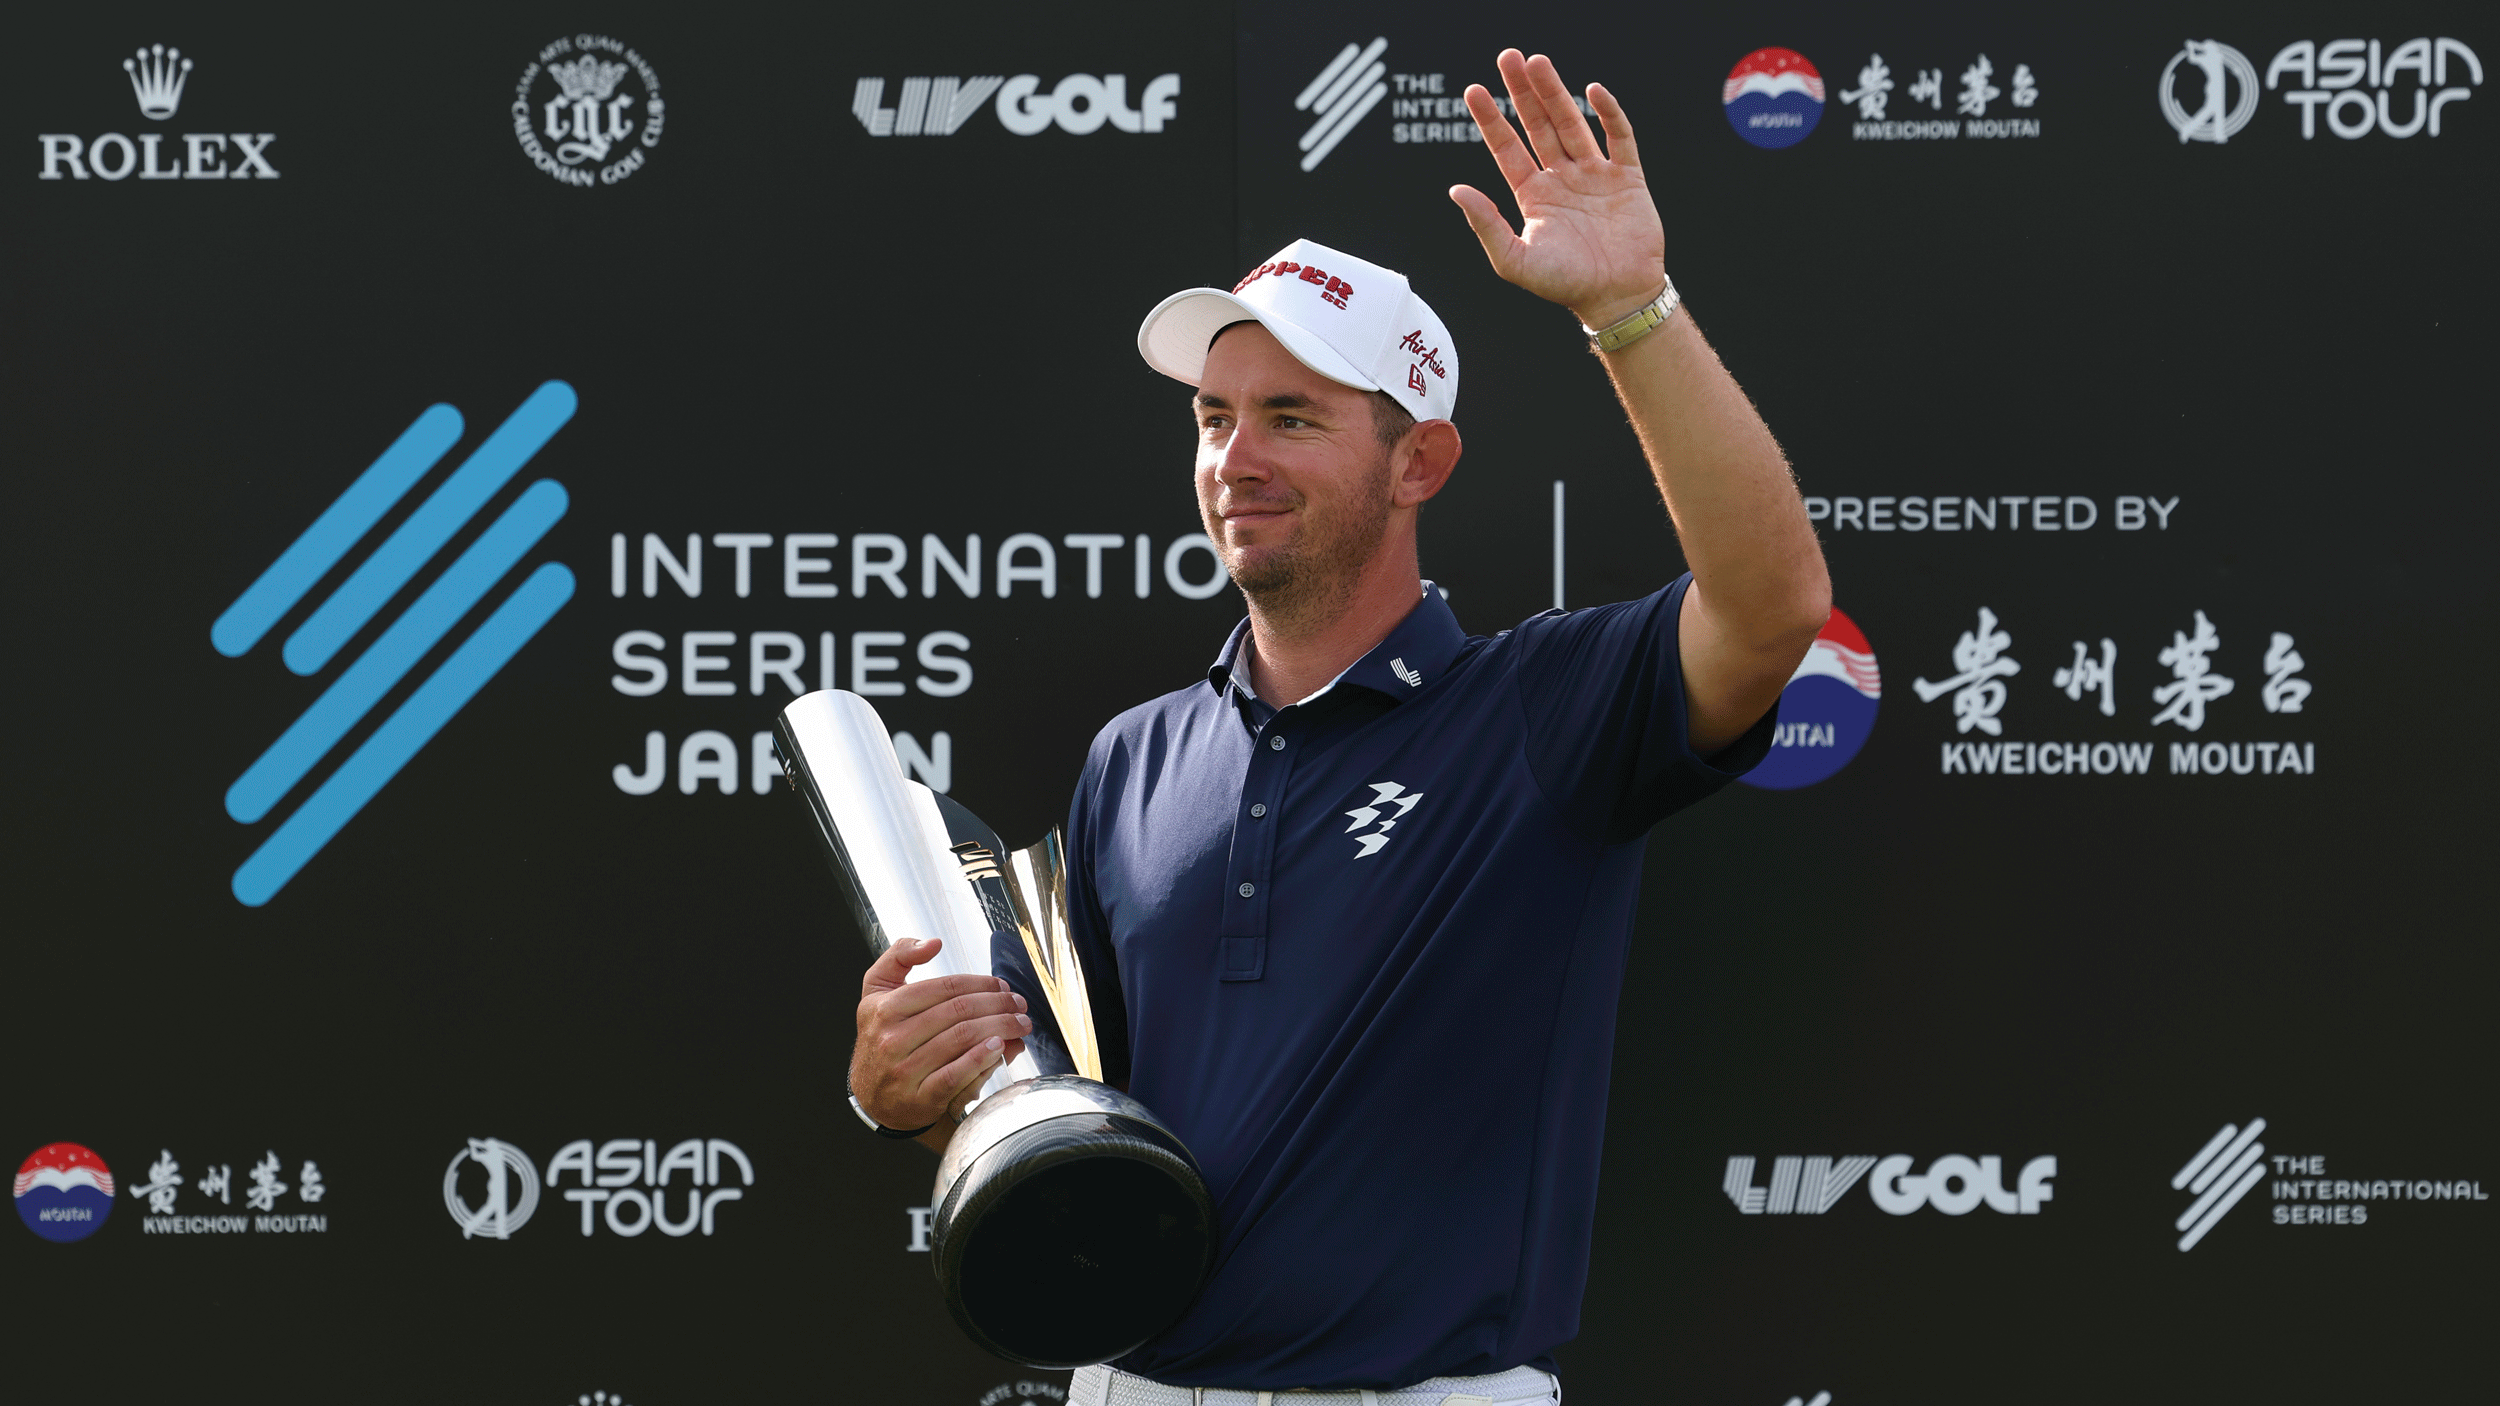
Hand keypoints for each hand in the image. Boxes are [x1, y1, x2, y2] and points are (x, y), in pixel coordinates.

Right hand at [850, 936, 1030, 1131]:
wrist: (871, 1096)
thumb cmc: (881, 1037)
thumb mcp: (877, 991)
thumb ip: (898, 956)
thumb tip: (932, 943)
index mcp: (885, 1008)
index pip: (945, 987)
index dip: (981, 983)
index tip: (1002, 985)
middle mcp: (892, 1038)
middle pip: (959, 1012)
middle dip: (998, 1004)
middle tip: (1019, 1005)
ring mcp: (905, 1071)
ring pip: (962, 1039)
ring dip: (1000, 1028)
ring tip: (1019, 1024)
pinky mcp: (919, 1099)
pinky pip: (957, 1075)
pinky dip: (983, 1059)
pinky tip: (1001, 1047)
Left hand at [1451, 50, 1665, 328]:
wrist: (1617, 298)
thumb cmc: (1565, 285)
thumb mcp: (1515, 260)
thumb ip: (1485, 225)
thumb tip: (1455, 190)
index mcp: (1533, 196)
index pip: (1507, 148)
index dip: (1491, 119)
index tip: (1474, 90)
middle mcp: (1561, 179)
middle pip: (1538, 125)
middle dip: (1523, 92)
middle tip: (1508, 57)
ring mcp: (1595, 175)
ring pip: (1572, 123)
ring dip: (1555, 93)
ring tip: (1538, 62)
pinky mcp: (1627, 177)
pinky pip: (1619, 137)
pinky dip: (1608, 114)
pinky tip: (1593, 91)